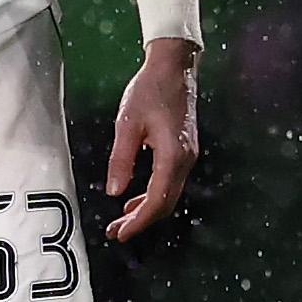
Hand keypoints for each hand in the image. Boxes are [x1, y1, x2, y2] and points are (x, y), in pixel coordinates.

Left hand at [102, 37, 197, 241]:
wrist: (175, 68)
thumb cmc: (149, 90)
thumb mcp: (127, 124)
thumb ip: (121, 160)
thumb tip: (114, 191)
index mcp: (172, 155)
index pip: (157, 200)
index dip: (139, 221)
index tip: (121, 233)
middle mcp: (185, 160)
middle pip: (166, 203)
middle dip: (141, 220)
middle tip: (116, 231)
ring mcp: (188, 156)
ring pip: (169, 195)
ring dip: (146, 209)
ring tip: (122, 219)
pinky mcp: (185, 151)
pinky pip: (171, 182)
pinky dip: (153, 195)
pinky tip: (135, 197)